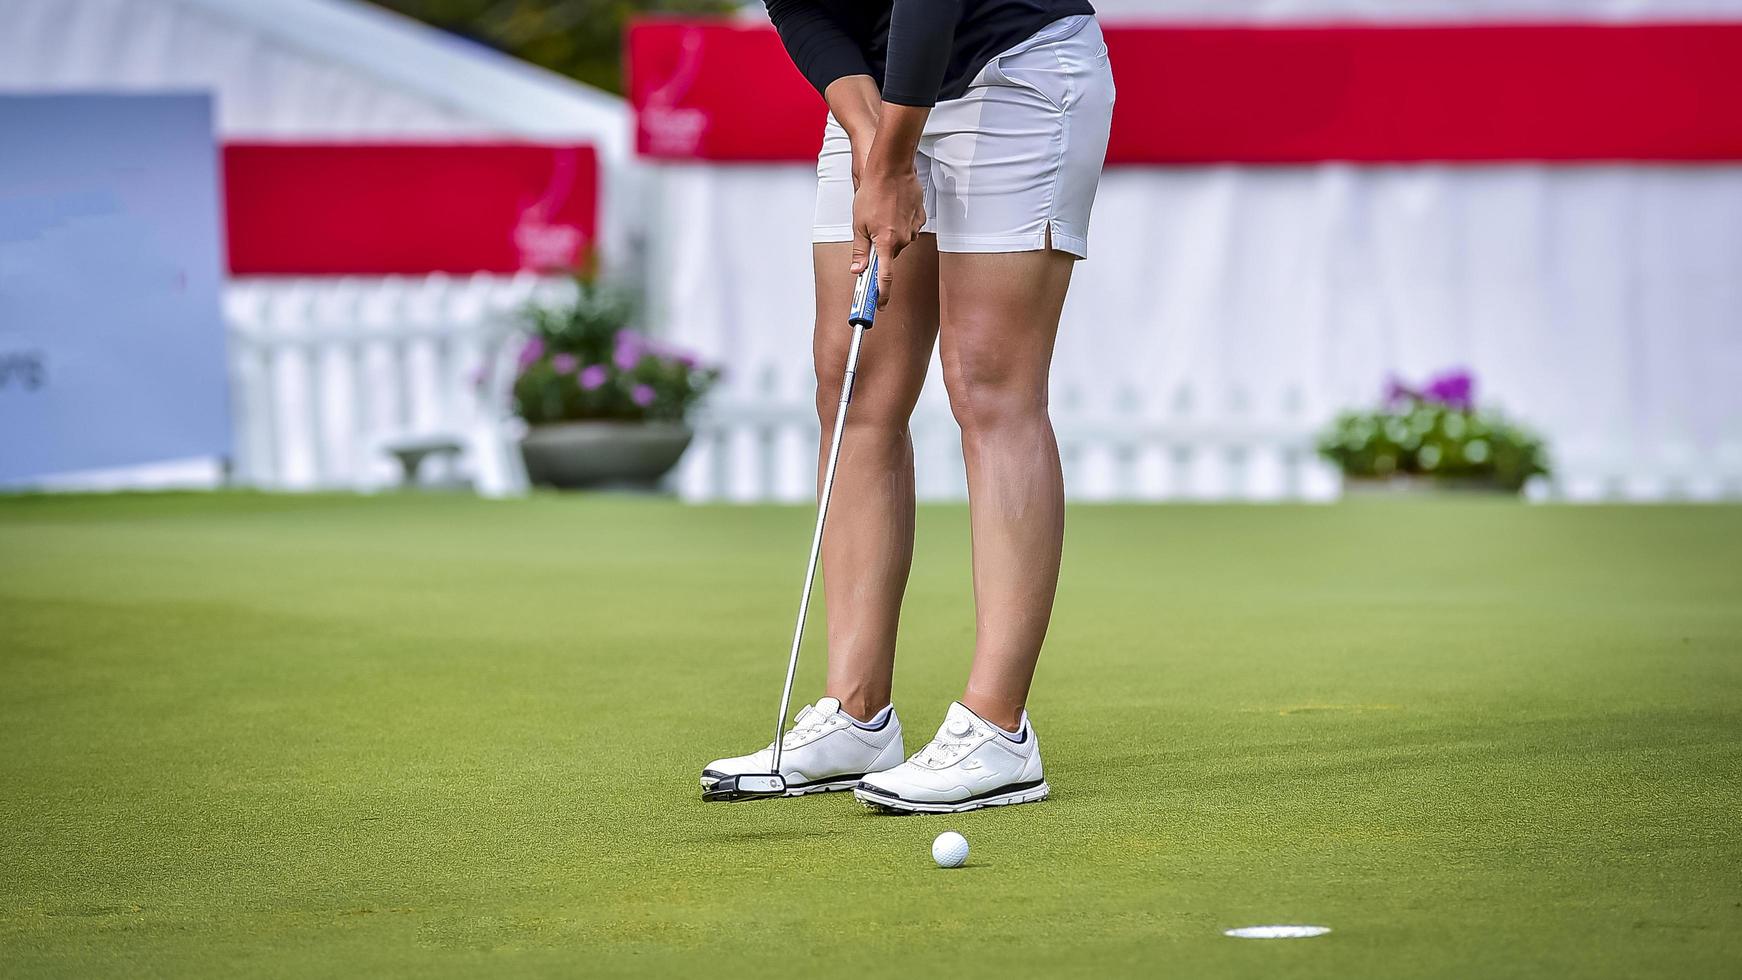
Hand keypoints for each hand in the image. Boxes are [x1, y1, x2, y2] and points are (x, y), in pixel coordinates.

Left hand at [851, 167, 924, 308]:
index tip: (880, 305)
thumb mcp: (858, 224)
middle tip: (871, 233)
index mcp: (886, 243)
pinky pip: (909, 227)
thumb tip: (858, 270)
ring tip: (880, 213)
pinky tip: (892, 208)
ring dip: (889, 233)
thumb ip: (860, 250)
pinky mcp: (920, 217)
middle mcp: (903, 239)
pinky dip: (900, 221)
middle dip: (881, 249)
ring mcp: (914, 228)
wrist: (891, 167)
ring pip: (900, 240)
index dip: (882, 294)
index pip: (886, 278)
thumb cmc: (872, 192)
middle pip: (891, 255)